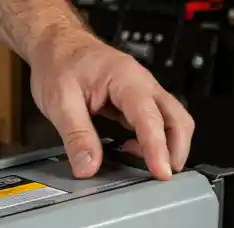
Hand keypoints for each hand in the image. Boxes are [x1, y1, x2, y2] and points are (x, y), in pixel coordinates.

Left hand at [29, 35, 194, 179]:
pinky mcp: (136, 100)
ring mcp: (142, 91)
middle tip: (163, 176)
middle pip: (176, 117)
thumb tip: (88, 166)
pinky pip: (157, 122)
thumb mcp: (59, 101)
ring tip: (150, 169)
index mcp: (124, 78)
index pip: (149, 116)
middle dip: (177, 149)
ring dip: (169, 146)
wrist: (57, 45)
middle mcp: (141, 83)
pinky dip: (154, 141)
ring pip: (172, 120)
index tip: (161, 172)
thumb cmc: (59, 63)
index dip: (157, 147)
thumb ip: (76, 136)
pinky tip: (134, 152)